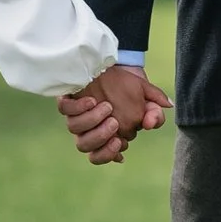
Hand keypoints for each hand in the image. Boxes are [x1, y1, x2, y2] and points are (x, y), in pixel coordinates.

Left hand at [57, 64, 171, 164]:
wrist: (115, 66)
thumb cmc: (130, 87)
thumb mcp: (147, 97)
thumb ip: (155, 112)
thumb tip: (151, 124)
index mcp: (106, 135)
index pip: (101, 155)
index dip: (109, 152)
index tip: (119, 141)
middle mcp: (88, 129)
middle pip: (85, 146)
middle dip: (100, 137)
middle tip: (114, 122)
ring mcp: (77, 115)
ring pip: (74, 129)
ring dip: (90, 121)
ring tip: (106, 106)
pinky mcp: (68, 100)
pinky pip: (65, 110)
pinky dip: (77, 108)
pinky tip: (91, 100)